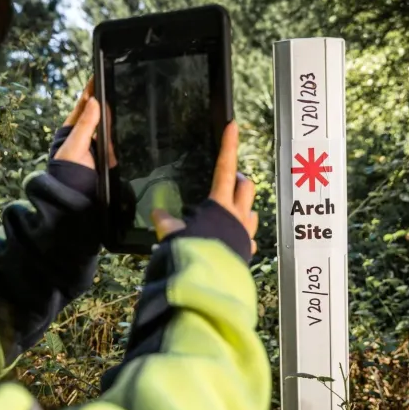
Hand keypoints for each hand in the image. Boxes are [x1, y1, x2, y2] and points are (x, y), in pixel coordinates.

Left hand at [53, 76, 117, 168]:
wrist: (75, 198)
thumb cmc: (68, 171)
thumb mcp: (75, 146)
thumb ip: (85, 124)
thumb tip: (95, 101)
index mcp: (72, 129)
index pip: (83, 105)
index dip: (91, 90)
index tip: (98, 75)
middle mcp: (84, 135)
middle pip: (97, 114)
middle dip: (104, 102)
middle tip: (112, 82)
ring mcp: (94, 146)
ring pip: (107, 128)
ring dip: (111, 120)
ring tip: (117, 100)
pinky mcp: (104, 157)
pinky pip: (112, 144)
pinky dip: (115, 140)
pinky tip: (120, 131)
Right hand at [152, 122, 258, 254]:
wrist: (210, 283)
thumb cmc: (193, 253)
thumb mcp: (172, 234)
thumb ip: (166, 222)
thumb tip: (156, 213)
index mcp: (219, 204)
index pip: (225, 167)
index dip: (228, 145)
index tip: (233, 126)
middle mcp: (237, 215)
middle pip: (246, 188)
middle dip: (240, 181)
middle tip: (231, 180)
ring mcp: (245, 234)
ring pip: (252, 212)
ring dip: (244, 208)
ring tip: (233, 211)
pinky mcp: (246, 251)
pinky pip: (249, 239)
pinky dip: (242, 237)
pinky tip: (233, 241)